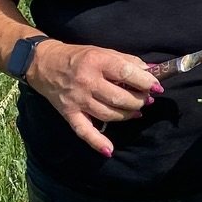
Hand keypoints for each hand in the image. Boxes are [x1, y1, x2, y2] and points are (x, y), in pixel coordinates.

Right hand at [26, 42, 161, 157]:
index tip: (157, 87)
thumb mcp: (103, 51)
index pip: (126, 73)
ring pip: (108, 114)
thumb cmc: (79, 56)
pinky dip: (97, 142)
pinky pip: (84, 131)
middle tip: (146, 100)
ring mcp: (77, 99)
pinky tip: (109, 150)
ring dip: (127, 115)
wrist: (44, 64)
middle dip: (138, 101)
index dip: (145, 81)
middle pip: (119, 97)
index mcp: (97, 61)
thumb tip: (151, 71)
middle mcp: (87, 81)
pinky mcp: (69, 113)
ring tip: (136, 112)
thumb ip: (127, 61)